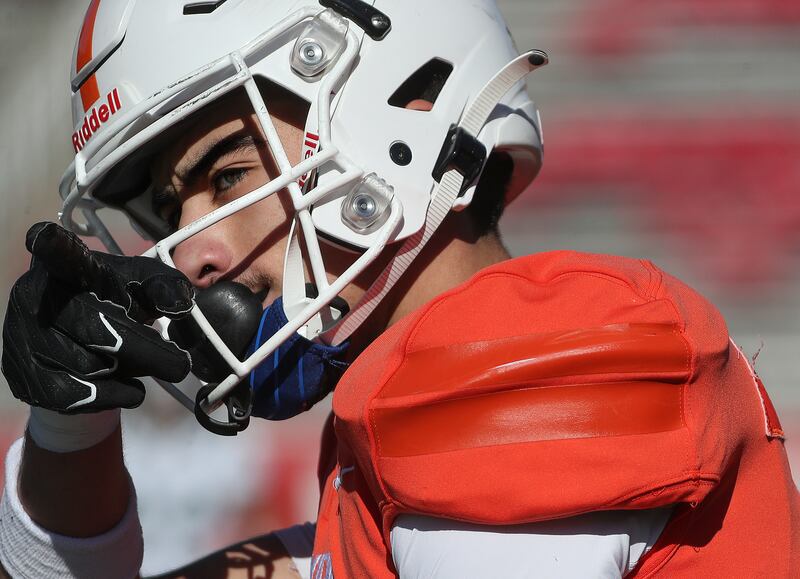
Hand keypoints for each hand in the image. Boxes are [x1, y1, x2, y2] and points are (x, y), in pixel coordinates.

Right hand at [2, 222, 193, 413]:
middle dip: (147, 351)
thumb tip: (181, 306)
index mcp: (69, 267)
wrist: (79, 343)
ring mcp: (22, 336)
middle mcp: (36, 296)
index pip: (61, 256)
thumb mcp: (143, 287)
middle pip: (98, 330)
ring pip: (89, 367)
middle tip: (178, 365)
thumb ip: (166, 288)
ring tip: (135, 364)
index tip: (46, 237)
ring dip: (126, 372)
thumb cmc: (113, 302)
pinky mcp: (22, 374)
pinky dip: (111, 396)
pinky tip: (123, 387)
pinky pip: (75, 396)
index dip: (53, 247)